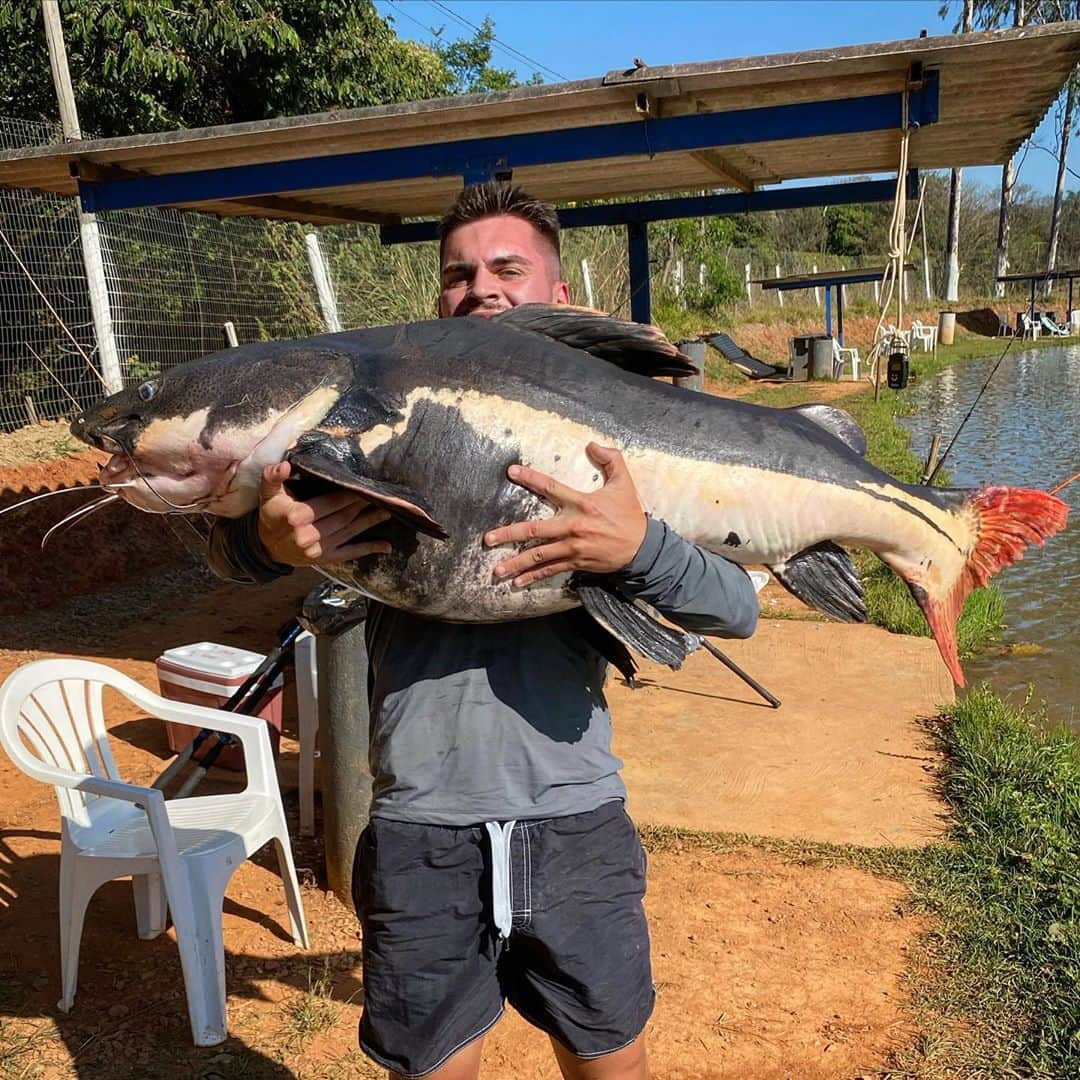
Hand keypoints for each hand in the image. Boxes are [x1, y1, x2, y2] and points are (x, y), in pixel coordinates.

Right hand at [257, 462, 391, 564]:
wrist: (266, 547)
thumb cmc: (271, 514)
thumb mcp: (267, 494)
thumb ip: (273, 478)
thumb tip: (284, 466)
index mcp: (296, 516)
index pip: (329, 503)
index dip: (347, 494)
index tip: (362, 485)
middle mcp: (308, 535)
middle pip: (343, 516)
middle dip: (363, 505)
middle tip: (381, 494)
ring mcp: (318, 549)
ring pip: (350, 532)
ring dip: (370, 521)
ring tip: (388, 510)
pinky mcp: (325, 559)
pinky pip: (350, 554)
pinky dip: (369, 549)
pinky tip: (386, 547)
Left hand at [483, 443, 646, 586]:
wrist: (643, 548)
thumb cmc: (630, 514)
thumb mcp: (625, 481)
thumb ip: (611, 459)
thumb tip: (592, 445)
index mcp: (582, 503)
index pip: (551, 487)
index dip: (531, 478)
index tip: (512, 472)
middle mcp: (573, 526)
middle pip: (534, 530)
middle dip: (509, 534)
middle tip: (487, 539)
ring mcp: (573, 548)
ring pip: (539, 556)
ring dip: (516, 563)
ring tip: (496, 570)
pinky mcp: (576, 563)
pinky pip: (551, 570)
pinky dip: (533, 577)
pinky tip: (517, 582)